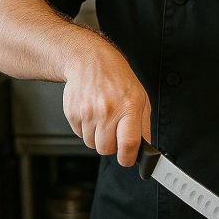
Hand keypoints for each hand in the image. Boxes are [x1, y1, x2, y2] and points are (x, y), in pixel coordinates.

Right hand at [62, 42, 150, 165]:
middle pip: (106, 150)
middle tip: (115, 131)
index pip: (128, 145)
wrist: (89, 61)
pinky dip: (87, 129)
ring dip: (98, 137)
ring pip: (92, 145)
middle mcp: (107, 110)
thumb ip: (144, 125)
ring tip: (103, 118)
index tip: (128, 158)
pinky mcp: (72, 113)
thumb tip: (145, 148)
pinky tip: (92, 113)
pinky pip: (80, 135)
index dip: (128, 158)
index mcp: (128, 107)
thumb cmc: (117, 78)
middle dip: (112, 146)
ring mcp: (88, 112)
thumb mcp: (141, 97)